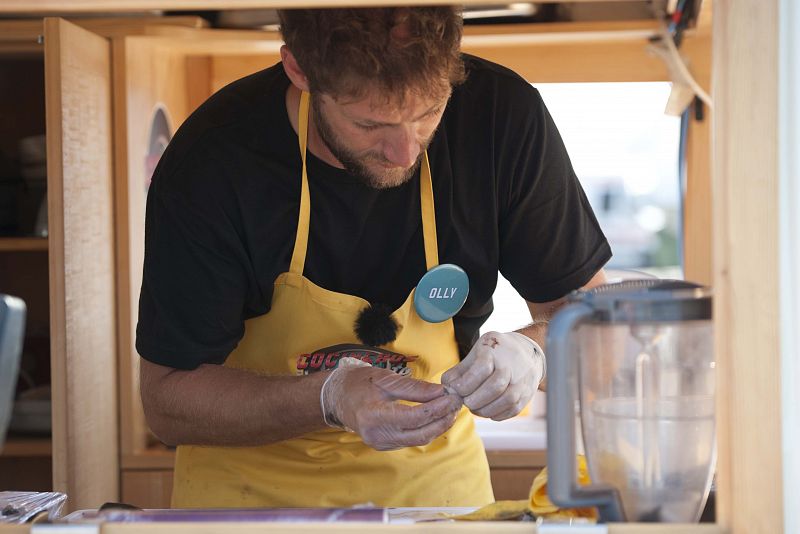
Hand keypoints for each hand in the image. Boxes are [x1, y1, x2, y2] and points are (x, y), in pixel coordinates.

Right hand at [321, 363, 462, 450]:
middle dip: (442, 420)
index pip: (414, 417)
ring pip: (419, 440)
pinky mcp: (385, 445)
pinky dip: (427, 429)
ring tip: (451, 409)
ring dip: (438, 426)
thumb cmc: (359, 383)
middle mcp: (377, 435)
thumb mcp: (386, 378)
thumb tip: (442, 392)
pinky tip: (436, 417)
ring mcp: (380, 443)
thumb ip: (414, 388)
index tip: (452, 397)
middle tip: (457, 404)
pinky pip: (412, 440)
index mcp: (374, 415)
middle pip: (420, 434)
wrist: (337, 398)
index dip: (437, 409)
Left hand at [442, 331, 544, 420]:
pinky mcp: (527, 394)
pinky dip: (497, 414)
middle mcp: (512, 364)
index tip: (457, 391)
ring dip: (486, 409)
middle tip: (466, 402)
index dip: (465, 385)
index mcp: (495, 350)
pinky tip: (488, 411)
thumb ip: (460, 371)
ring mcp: (522, 380)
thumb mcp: (476, 353)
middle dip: (475, 399)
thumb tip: (446, 388)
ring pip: (507, 400)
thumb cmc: (495, 354)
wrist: (527, 353)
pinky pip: (513, 410)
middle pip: (495, 387)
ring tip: (475, 408)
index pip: (481, 370)